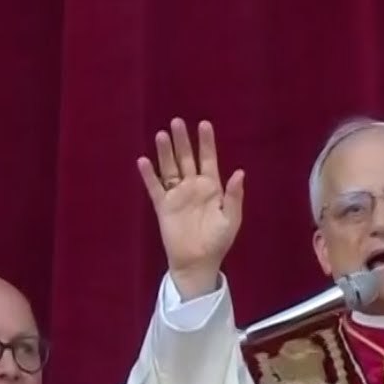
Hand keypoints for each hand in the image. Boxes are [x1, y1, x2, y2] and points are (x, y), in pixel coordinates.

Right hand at [137, 118, 244, 298]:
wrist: (198, 262)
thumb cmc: (218, 242)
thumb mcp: (231, 219)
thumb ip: (234, 196)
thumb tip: (240, 172)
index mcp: (212, 188)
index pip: (209, 159)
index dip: (207, 143)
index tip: (204, 124)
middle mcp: (193, 187)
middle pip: (186, 158)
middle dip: (183, 141)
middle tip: (177, 122)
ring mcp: (177, 195)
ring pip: (170, 168)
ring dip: (165, 152)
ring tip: (161, 135)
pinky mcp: (163, 206)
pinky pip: (155, 187)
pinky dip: (149, 175)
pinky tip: (143, 161)